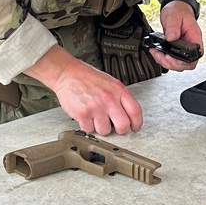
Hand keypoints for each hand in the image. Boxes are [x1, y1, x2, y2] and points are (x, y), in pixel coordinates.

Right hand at [25, 45, 142, 134]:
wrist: (68, 73)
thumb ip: (120, 98)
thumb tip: (128, 115)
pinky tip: (86, 116)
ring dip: (100, 127)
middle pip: (123, 125)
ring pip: (105, 131)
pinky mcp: (83, 114)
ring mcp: (96, 107)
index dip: (137, 123)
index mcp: (118, 90)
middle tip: (115, 127)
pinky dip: (87, 126)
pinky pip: (89, 129)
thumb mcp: (110, 83)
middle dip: (120, 130)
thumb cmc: (88, 78)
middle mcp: (109, 99)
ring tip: (96, 117)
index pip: (135, 111)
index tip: (134, 127)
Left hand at [150, 0, 203, 72]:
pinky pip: (173, 59)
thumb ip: (173, 27)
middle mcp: (191, 45)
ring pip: (179, 64)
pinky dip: (163, 59)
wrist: (176, 7)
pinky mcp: (177, 49)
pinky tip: (157, 53)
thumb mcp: (174, 16)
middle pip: (186, 64)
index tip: (170, 57)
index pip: (193, 57)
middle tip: (160, 56)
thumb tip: (171, 38)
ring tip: (156, 54)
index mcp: (195, 38)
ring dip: (166, 62)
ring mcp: (185, 48)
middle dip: (171, 64)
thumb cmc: (178, 10)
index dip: (182, 62)